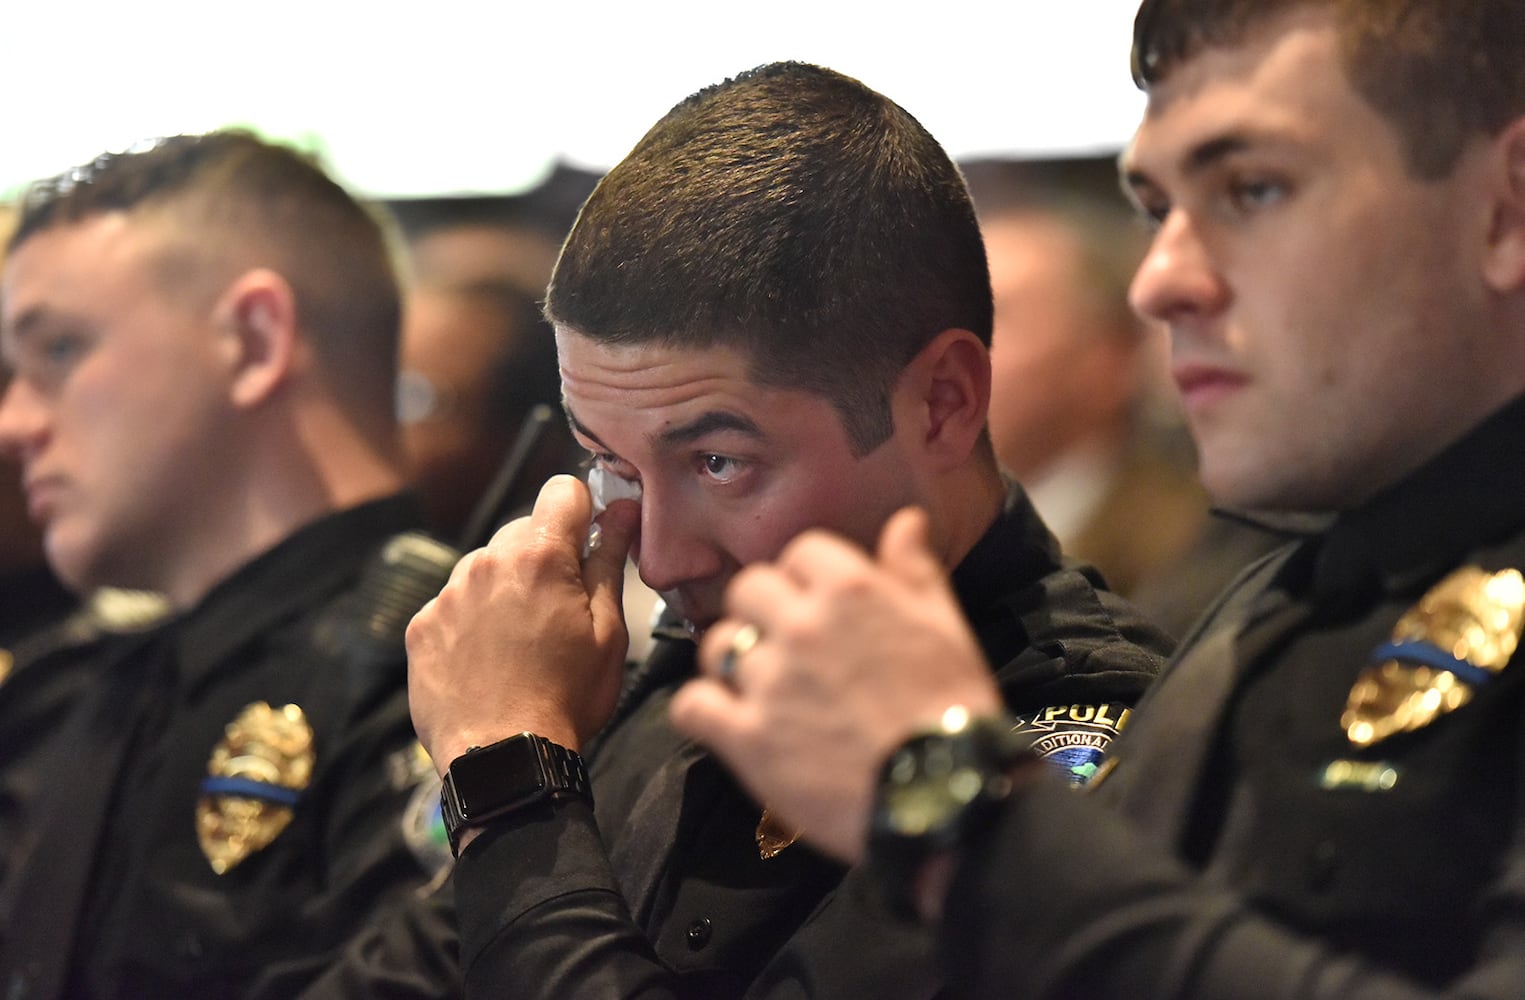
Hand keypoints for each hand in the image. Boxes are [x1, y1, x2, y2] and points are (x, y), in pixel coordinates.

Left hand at [407, 475, 639, 772]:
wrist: (502, 759)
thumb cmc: (568, 698)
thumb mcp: (609, 632)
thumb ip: (610, 561)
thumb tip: (623, 510)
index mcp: (540, 556)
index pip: (563, 490)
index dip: (583, 511)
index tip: (589, 544)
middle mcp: (487, 561)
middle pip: (523, 531)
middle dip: (544, 556)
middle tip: (559, 610)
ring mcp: (448, 593)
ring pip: (486, 566)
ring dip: (505, 586)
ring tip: (520, 641)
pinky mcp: (422, 625)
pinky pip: (454, 602)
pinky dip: (472, 619)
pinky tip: (487, 659)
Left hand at [670, 506, 1000, 862]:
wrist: (944, 795)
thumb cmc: (951, 709)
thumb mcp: (946, 626)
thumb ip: (915, 569)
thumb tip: (905, 520)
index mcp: (850, 590)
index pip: (801, 552)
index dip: (807, 577)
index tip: (818, 602)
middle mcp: (801, 625)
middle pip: (747, 589)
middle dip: (763, 611)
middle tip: (784, 644)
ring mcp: (770, 681)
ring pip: (718, 646)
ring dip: (733, 660)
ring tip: (758, 686)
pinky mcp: (748, 737)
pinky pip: (693, 706)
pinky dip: (703, 712)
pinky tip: (725, 720)